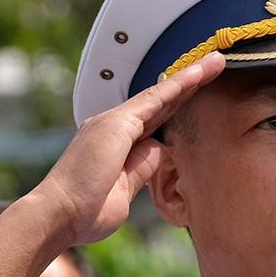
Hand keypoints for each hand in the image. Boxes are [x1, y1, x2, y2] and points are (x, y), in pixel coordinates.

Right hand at [32, 53, 224, 246]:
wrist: (60, 214)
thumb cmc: (85, 213)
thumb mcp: (125, 192)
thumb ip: (142, 168)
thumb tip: (159, 150)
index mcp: (114, 145)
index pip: (153, 121)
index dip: (176, 107)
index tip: (196, 96)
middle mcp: (111, 126)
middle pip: (159, 102)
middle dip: (187, 86)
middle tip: (212, 67)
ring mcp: (113, 122)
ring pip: (161, 95)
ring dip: (190, 78)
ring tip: (216, 62)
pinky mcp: (117, 123)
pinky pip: (155, 99)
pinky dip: (177, 85)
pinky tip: (198, 73)